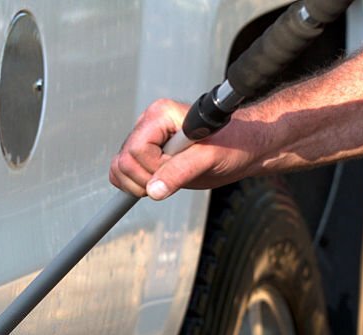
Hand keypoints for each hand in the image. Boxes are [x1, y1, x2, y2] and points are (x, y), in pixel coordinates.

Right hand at [109, 98, 265, 199]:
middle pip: (123, 161)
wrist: (244, 148)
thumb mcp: (209, 159)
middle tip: (175, 177)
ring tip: (168, 181)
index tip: (179, 168)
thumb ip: (180, 172)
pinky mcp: (146, 156)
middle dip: (146, 178)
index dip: (154, 167)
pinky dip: (133, 186)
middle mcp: (148, 125)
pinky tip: (157, 185)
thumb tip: (153, 191)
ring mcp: (145, 141)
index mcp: (160, 115)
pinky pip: (121, 174)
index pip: (136, 150)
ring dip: (139, 184)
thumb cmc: (233, 144)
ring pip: (118, 169)